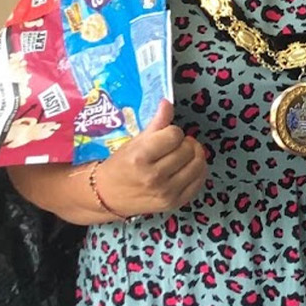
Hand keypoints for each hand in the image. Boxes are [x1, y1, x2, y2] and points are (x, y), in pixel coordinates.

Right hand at [96, 99, 207, 214]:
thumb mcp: (134, 142)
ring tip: (183, 155)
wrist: (106, 195)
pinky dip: (198, 171)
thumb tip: (168, 103)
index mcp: (140, 158)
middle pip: (188, 149)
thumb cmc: (120, 166)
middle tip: (174, 146)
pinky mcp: (175, 203)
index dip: (173, 132)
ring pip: (198, 164)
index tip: (166, 136)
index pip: (174, 135)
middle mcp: (154, 177)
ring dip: (194, 155)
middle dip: (184, 143)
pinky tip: (188, 168)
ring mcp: (166, 192)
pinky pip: (199, 181)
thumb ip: (156, 123)